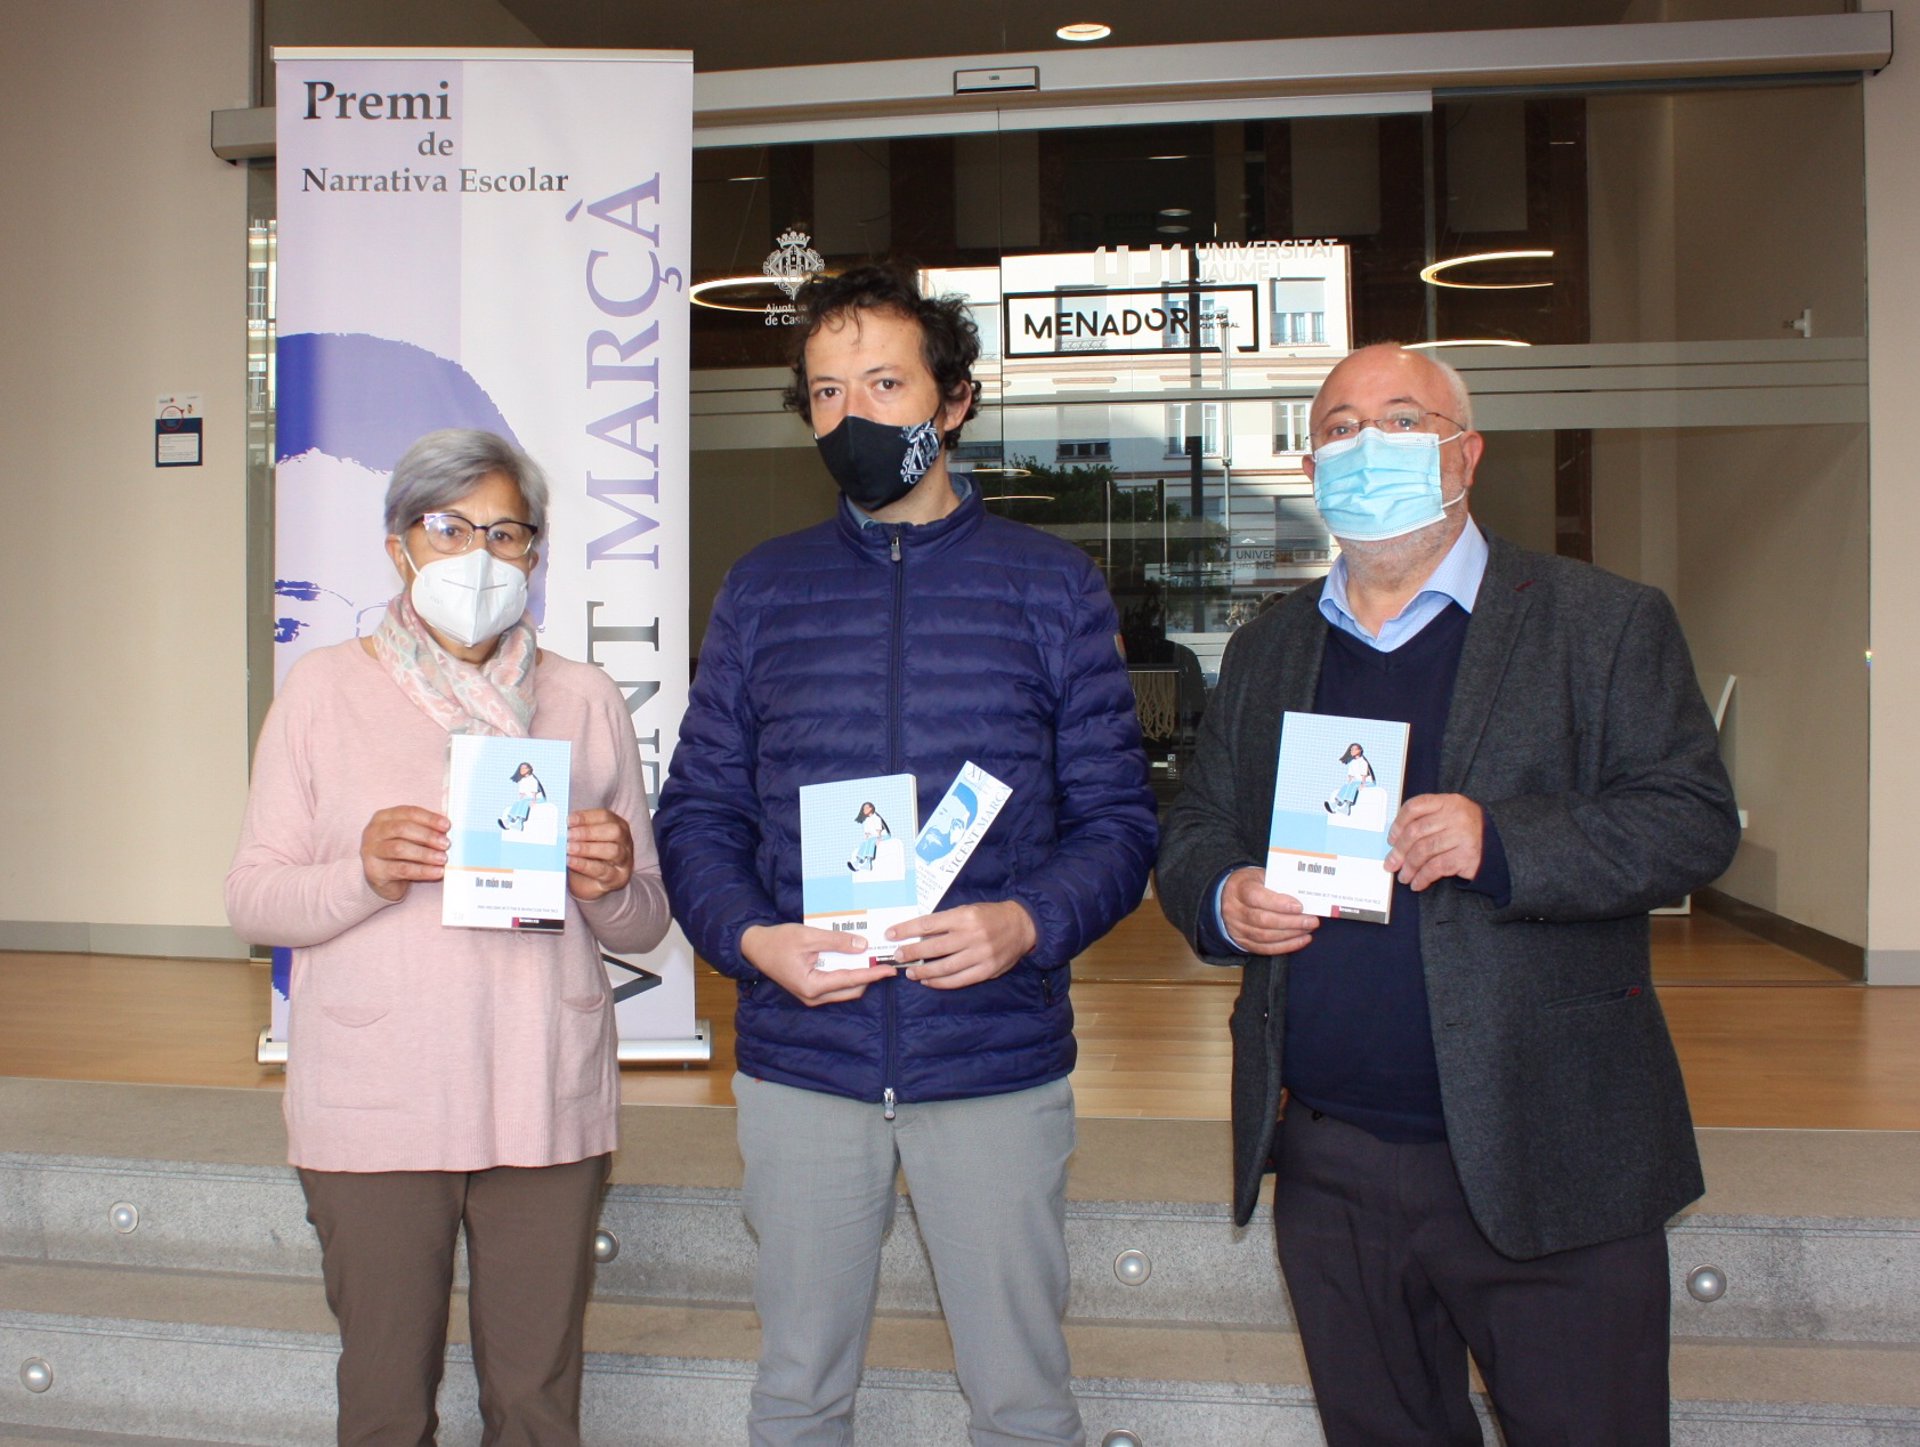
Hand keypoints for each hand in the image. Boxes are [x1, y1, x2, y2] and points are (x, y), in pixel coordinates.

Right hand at [361, 805, 449, 901]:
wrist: (386, 879)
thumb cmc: (403, 852)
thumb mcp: (413, 837)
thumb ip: (426, 829)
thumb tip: (448, 828)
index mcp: (384, 817)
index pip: (408, 812)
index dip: (429, 818)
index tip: (447, 826)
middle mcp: (373, 831)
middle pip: (402, 829)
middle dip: (427, 836)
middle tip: (446, 844)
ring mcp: (371, 851)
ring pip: (400, 849)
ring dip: (425, 854)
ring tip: (443, 858)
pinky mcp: (374, 870)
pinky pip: (401, 869)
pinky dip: (422, 871)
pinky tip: (437, 872)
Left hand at [567, 808, 633, 901]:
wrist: (591, 884)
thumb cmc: (587, 857)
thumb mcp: (583, 840)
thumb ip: (576, 831)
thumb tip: (560, 825)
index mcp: (618, 826)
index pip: (605, 816)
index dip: (586, 817)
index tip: (568, 820)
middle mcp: (625, 841)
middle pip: (614, 831)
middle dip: (589, 832)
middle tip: (569, 835)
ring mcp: (625, 860)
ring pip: (612, 850)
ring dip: (587, 848)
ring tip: (569, 848)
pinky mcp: (618, 877)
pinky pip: (603, 870)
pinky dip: (585, 865)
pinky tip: (571, 861)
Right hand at [740, 922, 895, 1005]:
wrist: (755, 947)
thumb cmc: (778, 941)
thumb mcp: (809, 936)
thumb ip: (836, 942)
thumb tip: (862, 946)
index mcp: (812, 986)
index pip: (850, 980)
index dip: (872, 974)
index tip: (889, 970)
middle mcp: (813, 996)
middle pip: (851, 989)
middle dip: (868, 976)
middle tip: (882, 960)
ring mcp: (811, 996)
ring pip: (844, 989)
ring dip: (858, 975)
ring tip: (870, 958)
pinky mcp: (810, 990)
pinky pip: (835, 985)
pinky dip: (847, 973)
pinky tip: (852, 959)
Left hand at [888, 901, 1037, 989]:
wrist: (1023, 925)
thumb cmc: (990, 916)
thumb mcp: (968, 910)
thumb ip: (946, 922)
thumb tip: (917, 934)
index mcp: (964, 916)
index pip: (928, 924)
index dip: (906, 930)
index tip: (890, 934)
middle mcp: (972, 935)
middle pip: (933, 946)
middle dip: (911, 952)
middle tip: (898, 956)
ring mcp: (980, 955)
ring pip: (944, 967)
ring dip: (924, 971)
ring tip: (910, 972)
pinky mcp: (987, 970)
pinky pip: (959, 980)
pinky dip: (941, 982)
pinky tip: (928, 981)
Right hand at [1219, 868, 1317, 954]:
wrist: (1228, 897)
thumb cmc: (1252, 884)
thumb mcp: (1261, 876)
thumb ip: (1279, 884)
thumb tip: (1304, 894)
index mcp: (1239, 888)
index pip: (1256, 897)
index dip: (1278, 903)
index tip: (1299, 906)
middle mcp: (1234, 910)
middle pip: (1262, 920)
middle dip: (1291, 922)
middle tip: (1311, 921)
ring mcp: (1237, 928)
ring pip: (1265, 936)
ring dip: (1291, 934)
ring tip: (1308, 929)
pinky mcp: (1243, 942)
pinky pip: (1265, 948)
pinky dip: (1286, 946)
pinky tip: (1302, 940)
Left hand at [1386, 793, 1484, 890]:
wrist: (1502, 844)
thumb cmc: (1470, 831)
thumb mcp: (1452, 815)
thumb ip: (1429, 820)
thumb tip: (1396, 840)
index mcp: (1448, 802)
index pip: (1415, 806)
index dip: (1398, 824)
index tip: (1391, 839)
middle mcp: (1455, 816)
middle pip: (1415, 832)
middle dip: (1399, 851)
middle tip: (1391, 864)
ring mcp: (1462, 836)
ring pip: (1423, 851)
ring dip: (1409, 867)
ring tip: (1404, 876)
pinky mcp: (1466, 856)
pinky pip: (1436, 868)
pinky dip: (1422, 877)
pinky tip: (1417, 883)